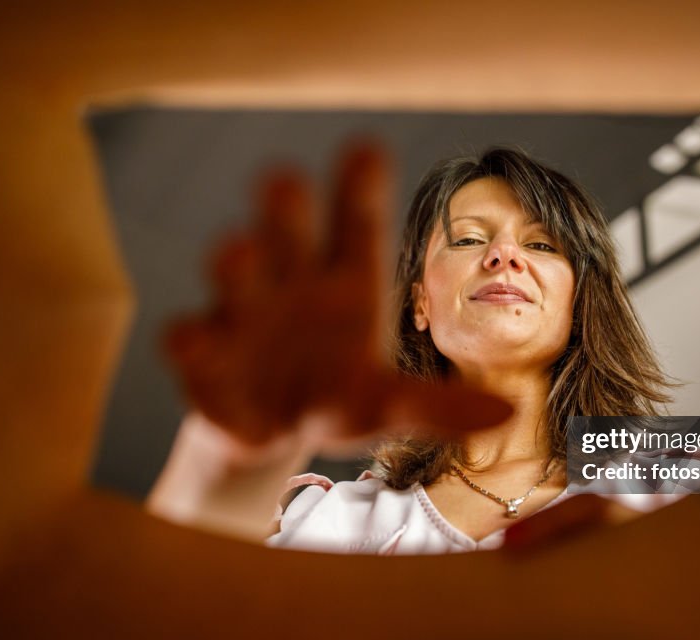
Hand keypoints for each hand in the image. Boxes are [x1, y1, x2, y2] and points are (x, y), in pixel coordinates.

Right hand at [163, 141, 511, 452]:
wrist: (273, 433)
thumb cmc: (337, 397)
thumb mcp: (388, 405)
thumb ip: (439, 407)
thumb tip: (508, 414)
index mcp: (345, 284)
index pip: (355, 225)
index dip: (358, 188)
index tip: (366, 147)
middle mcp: (293, 281)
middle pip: (288, 229)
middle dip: (285, 207)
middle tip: (284, 180)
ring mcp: (244, 312)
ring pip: (235, 268)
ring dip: (236, 259)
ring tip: (242, 253)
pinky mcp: (206, 354)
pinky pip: (191, 337)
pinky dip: (191, 338)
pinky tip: (196, 340)